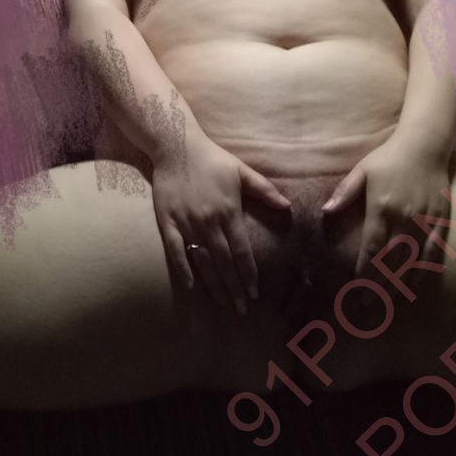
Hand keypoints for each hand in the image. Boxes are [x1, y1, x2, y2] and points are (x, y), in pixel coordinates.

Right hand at [151, 133, 290, 312]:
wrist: (176, 147)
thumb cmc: (212, 159)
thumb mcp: (242, 171)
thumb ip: (265, 190)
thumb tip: (287, 206)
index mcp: (229, 212)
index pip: (241, 251)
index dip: (248, 273)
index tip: (255, 292)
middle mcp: (209, 222)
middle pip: (224, 262)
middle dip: (234, 287)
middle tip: (242, 308)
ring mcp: (187, 223)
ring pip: (202, 260)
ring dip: (213, 284)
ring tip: (223, 302)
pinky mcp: (168, 222)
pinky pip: (175, 250)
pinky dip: (183, 268)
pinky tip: (190, 285)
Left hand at [322, 128, 450, 290]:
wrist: (425, 144)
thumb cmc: (388, 157)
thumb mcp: (361, 171)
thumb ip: (344, 193)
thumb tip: (325, 212)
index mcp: (382, 208)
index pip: (372, 249)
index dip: (365, 272)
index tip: (356, 288)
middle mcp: (405, 219)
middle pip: (392, 261)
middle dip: (379, 285)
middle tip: (367, 304)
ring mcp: (426, 221)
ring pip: (414, 261)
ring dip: (401, 283)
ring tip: (388, 300)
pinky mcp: (442, 220)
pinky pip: (435, 252)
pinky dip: (426, 270)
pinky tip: (417, 283)